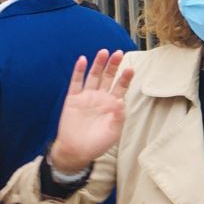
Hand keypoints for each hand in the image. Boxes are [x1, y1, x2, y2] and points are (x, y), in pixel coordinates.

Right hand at [47, 49, 133, 171]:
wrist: (76, 151)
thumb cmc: (97, 144)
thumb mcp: (112, 133)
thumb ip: (118, 118)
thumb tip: (121, 101)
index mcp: (112, 105)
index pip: (121, 87)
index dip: (125, 78)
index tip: (130, 68)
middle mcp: (100, 97)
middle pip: (108, 77)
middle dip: (113, 65)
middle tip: (118, 53)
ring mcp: (86, 97)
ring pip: (93, 76)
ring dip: (98, 64)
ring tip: (103, 52)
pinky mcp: (73, 99)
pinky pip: (76, 82)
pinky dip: (78, 71)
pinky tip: (82, 60)